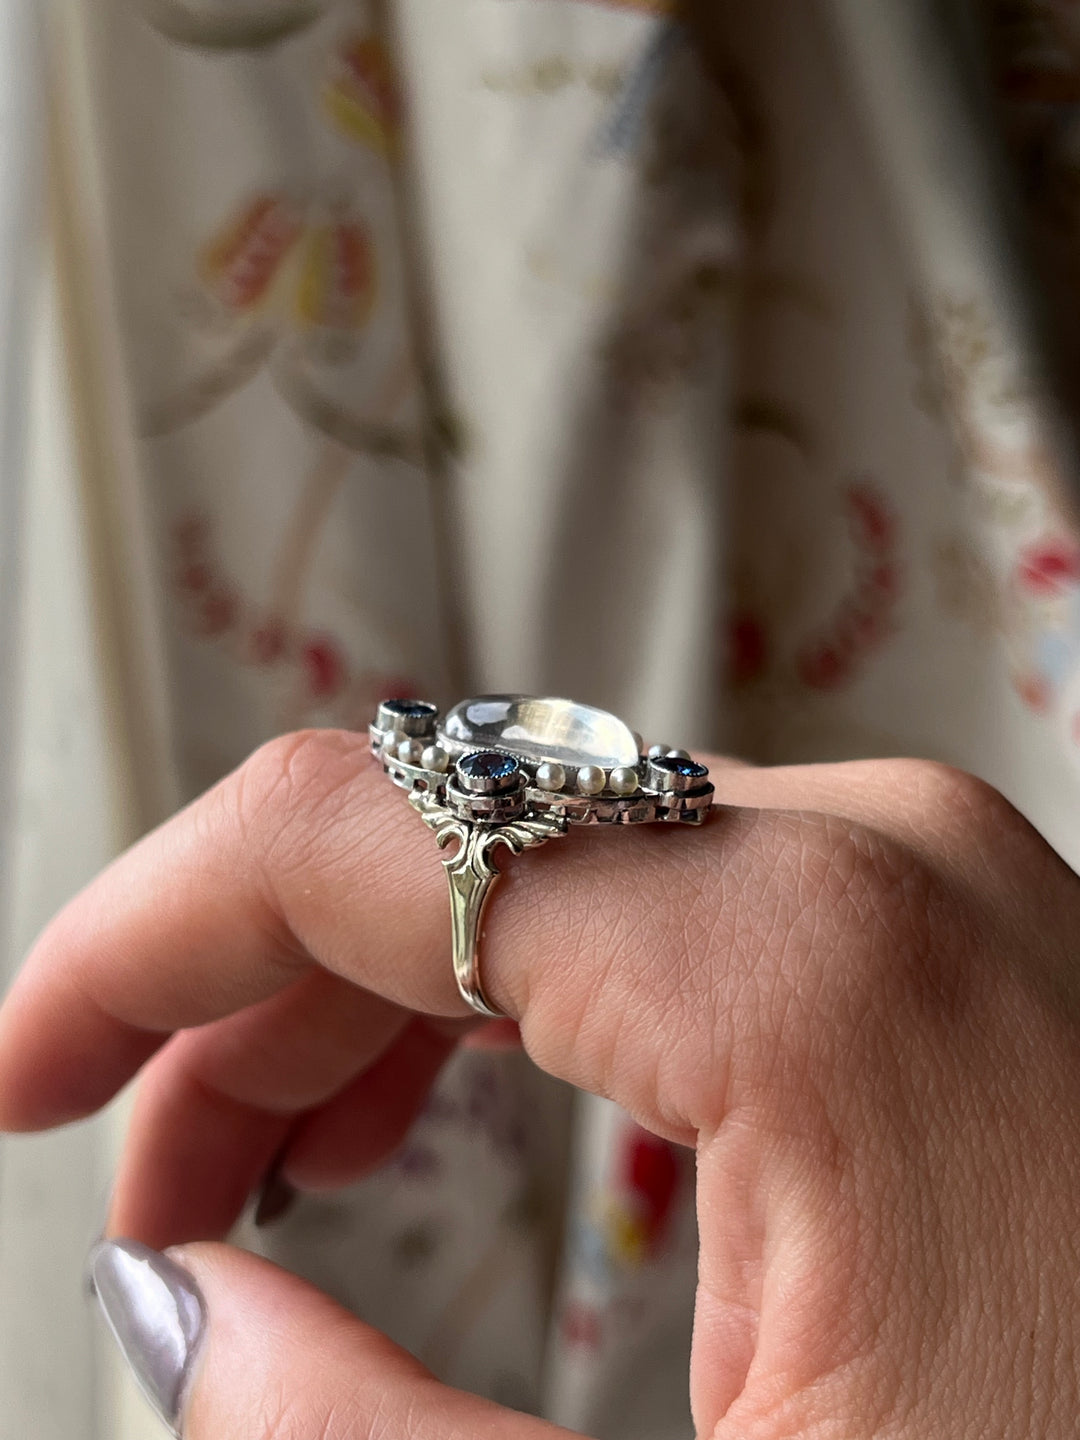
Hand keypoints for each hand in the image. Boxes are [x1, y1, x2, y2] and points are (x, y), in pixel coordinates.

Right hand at [3, 730, 1079, 1436]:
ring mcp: (926, 873)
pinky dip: (526, 1006)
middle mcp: (870, 845)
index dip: (140, 937)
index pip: (360, 833)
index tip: (26, 1057)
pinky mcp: (945, 934)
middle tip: (147, 1186)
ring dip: (380, 1005)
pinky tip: (484, 1110)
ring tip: (281, 1160)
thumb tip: (177, 1304)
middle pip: (443, 843)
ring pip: (546, 872)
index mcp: (809, 948)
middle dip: (248, 1006)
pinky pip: (664, 913)